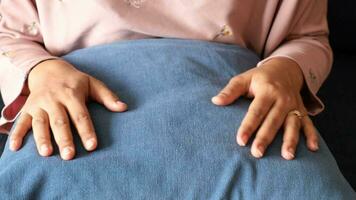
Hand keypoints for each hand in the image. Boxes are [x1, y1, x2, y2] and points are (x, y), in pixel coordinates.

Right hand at [9, 59, 127, 159]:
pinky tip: (15, 148)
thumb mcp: (92, 84)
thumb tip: (124, 108)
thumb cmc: (75, 82)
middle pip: (60, 121)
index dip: (87, 131)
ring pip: (40, 122)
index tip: (92, 146)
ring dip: (41, 138)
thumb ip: (107, 96)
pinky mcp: (27, 108)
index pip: (81, 115)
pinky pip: (21, 121)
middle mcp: (54, 99)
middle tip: (69, 156)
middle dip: (64, 138)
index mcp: (72, 94)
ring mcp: (39, 104)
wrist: (49, 70)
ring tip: (46, 154)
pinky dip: (17, 134)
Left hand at [211, 57, 318, 159]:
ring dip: (291, 140)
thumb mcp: (244, 79)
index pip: (256, 111)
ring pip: (292, 124)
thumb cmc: (259, 78)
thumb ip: (230, 91)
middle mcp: (282, 99)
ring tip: (287, 156)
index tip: (241, 140)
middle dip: (265, 138)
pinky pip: (308, 123)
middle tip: (257, 153)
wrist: (285, 69)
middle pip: (273, 121)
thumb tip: (215, 101)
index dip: (248, 126)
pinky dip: (312, 135)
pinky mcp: (302, 110)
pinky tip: (313, 149)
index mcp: (267, 91)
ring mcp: (294, 105)